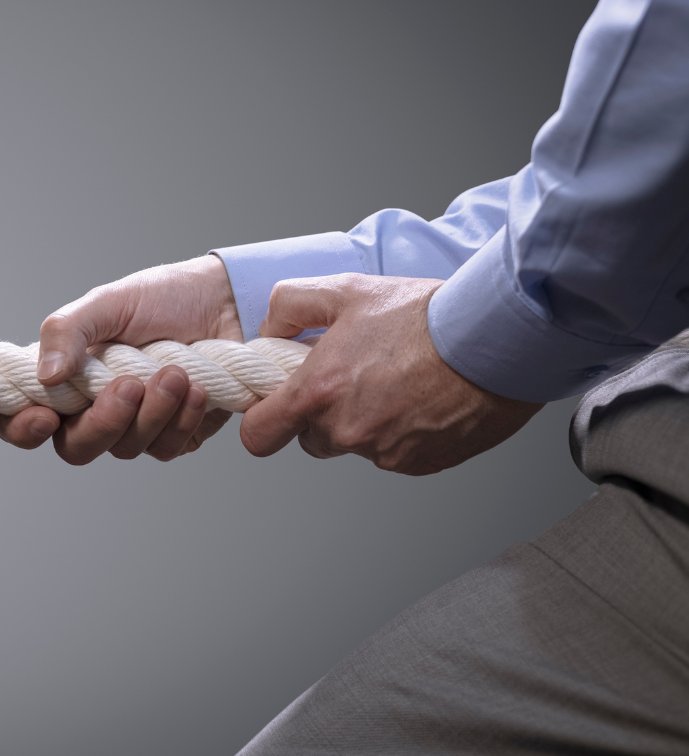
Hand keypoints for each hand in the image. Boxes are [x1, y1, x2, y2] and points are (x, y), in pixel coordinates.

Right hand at [0, 255, 241, 462]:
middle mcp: (92, 409)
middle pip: (76, 448)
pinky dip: (184, 420)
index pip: (21, 419)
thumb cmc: (160, 298)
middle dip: (103, 422)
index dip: (22, 429)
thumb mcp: (106, 303)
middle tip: (130, 385)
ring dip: (153, 413)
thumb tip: (44, 375)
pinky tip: (197, 388)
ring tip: (176, 372)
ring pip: (127, 449)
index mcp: (63, 380)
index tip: (45, 416)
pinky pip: (170, 448)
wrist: (225, 302)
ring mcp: (134, 427)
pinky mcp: (175, 435)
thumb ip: (67, 331)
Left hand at [238, 273, 540, 474]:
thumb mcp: (345, 291)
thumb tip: (269, 330)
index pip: (259, 436)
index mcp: (318, 393)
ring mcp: (383, 452)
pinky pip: (392, 454)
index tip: (276, 407)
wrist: (495, 340)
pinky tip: (420, 399)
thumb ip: (291, 305)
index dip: (264, 422)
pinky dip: (400, 433)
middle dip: (322, 415)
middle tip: (352, 379)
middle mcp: (346, 430)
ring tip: (395, 382)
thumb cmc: (423, 315)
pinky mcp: (418, 464)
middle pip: (310, 440)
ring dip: (364, 422)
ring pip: (354, 445)